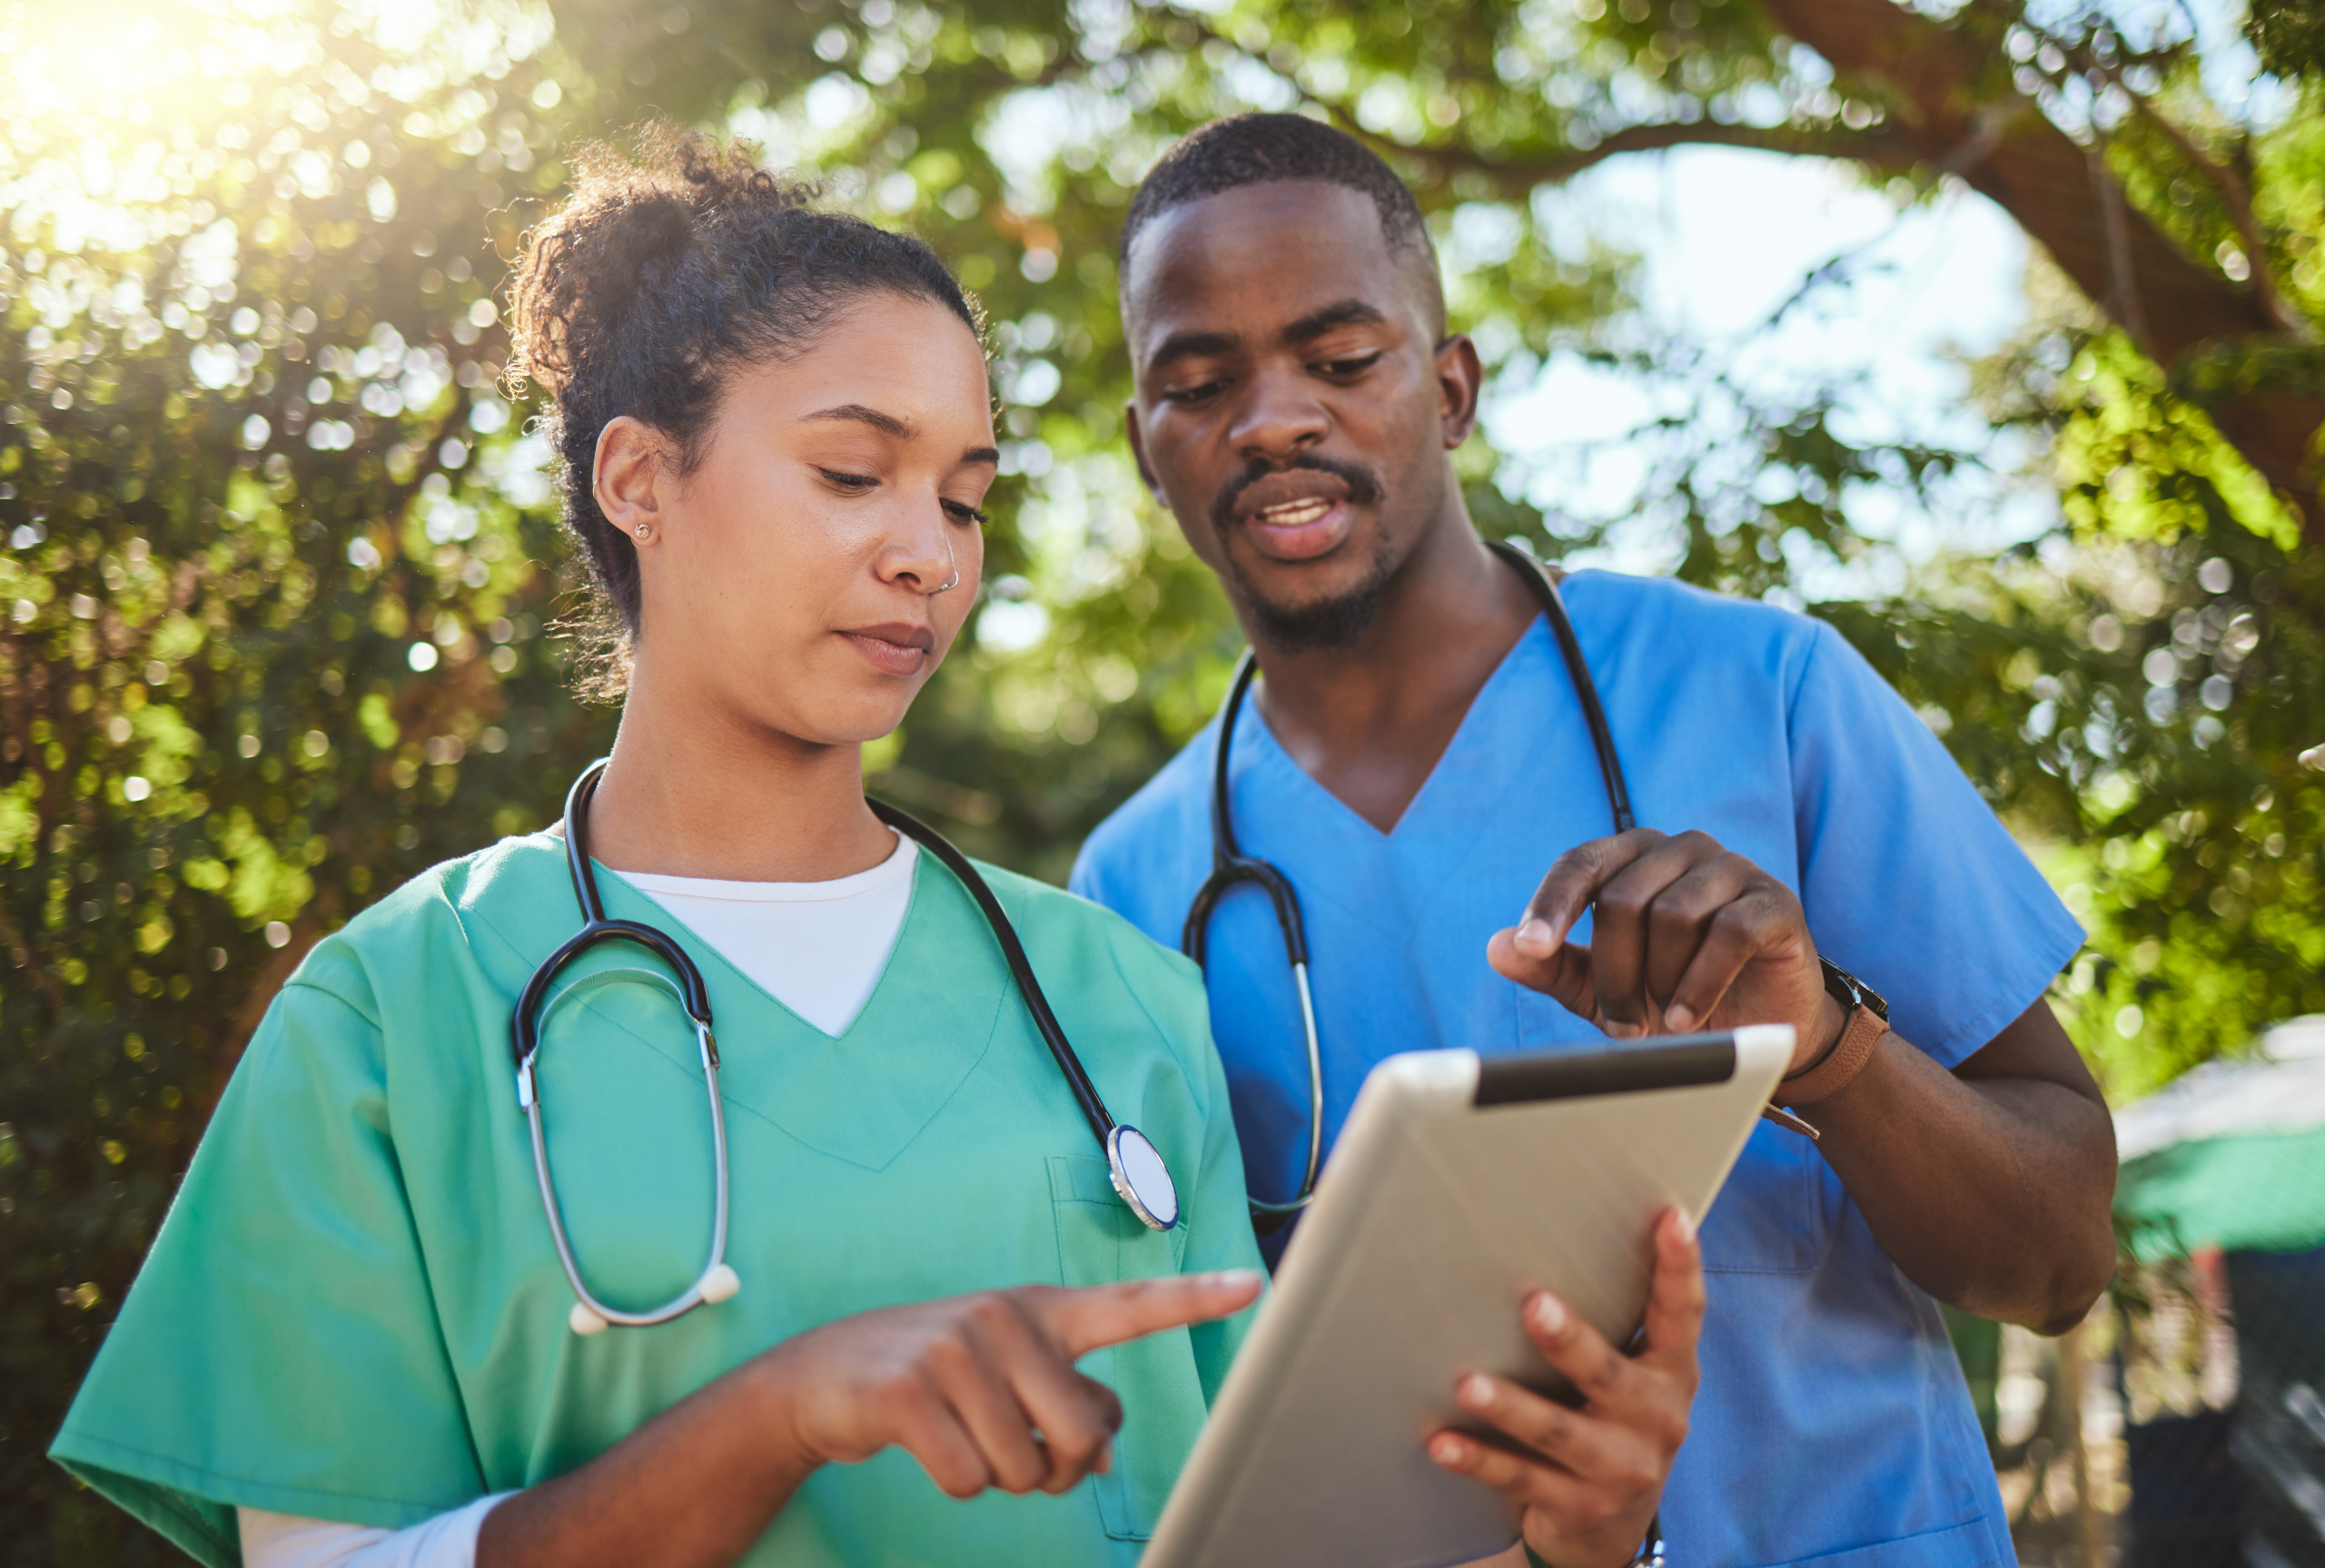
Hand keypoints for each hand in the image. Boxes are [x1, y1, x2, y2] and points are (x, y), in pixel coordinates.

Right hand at [765, 1270, 1262, 1498]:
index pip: (1132, 1304)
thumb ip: (1071, 1401)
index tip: (1253, 1285)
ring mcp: (956, 1348)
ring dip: (997, 1475)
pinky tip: (928, 1443)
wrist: (828, 1374)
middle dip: (1055, 1468)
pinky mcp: (911, 1390)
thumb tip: (1102, 1450)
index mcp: (1045, 1310)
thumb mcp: (1013, 1372)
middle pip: (1081, 1437)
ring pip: (1025, 1469)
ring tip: (962, 1431)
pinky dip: (955, 1482)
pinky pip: (968, 1479)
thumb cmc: (943, 1374)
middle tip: (1019, 1448)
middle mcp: (1007, 1318)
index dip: (1195, 1298)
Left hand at [1427, 1210, 1702, 1567]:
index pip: (1682, 1315)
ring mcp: (1620, 1470)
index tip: (1670, 1218)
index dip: (1679, 1267)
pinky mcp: (1580, 1508)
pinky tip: (1441, 1442)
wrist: (1612, 1530)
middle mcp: (1656, 1420)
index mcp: (1671, 1373)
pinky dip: (1477, 1459)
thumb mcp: (1632, 1377)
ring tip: (1467, 1383)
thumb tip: (1547, 1231)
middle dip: (1570, 1341)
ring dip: (1511, 1407)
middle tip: (1532, 1304)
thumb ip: (1612, 1324)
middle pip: (1609, 1374)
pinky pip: (1520, 1478)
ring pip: (1559, 1433)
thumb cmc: (1611, 1420)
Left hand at [1487, 827, 1839, 1069]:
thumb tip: (1496, 948)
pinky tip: (1687, 1019)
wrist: (1756, 1028)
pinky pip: (1729, 932)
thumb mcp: (1600, 989)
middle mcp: (1680, 849)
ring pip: (1672, 914)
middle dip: (1613, 974)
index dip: (1551, 905)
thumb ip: (1551, 967)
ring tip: (1663, 1022)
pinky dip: (1700, 984)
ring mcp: (1732, 869)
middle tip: (1620, 1026)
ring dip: (1658, 982)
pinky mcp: (1775, 902)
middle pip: (1622, 899)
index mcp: (1631, 857)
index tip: (1529, 948)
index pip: (1580, 864)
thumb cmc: (1670, 996)